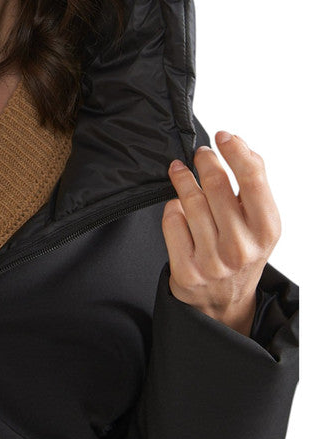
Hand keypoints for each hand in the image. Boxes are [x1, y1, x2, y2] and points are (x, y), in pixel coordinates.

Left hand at [162, 131, 280, 335]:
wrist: (224, 302)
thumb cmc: (242, 250)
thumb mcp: (260, 222)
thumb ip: (255, 184)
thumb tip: (239, 144)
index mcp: (266, 230)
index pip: (252, 178)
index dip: (235, 151)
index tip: (223, 136)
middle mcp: (242, 247)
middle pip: (216, 184)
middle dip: (204, 160)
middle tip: (200, 154)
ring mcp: (213, 261)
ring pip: (190, 200)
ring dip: (182, 178)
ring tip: (180, 170)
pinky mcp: (186, 270)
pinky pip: (172, 221)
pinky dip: (172, 208)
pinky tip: (177, 207)